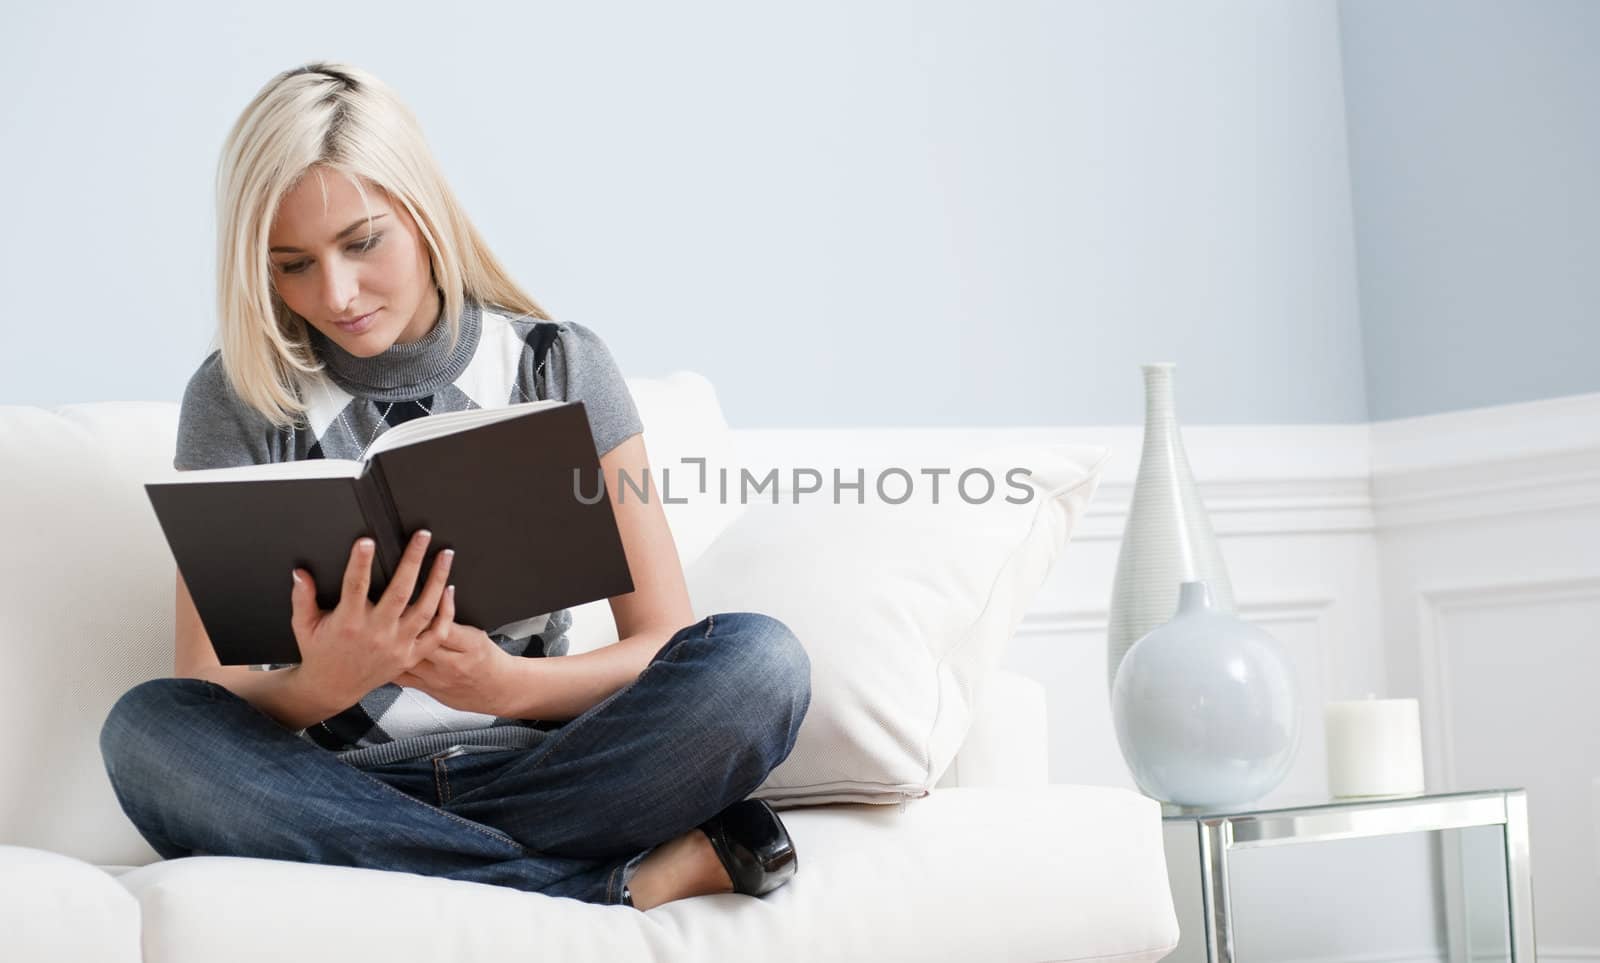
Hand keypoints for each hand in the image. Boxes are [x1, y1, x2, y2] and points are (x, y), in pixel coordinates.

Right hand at [289, 530, 455, 706]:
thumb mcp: (304, 625)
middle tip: (422, 536)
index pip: (355, 586)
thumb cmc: (320, 652)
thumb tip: (299, 572)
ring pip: (424, 610)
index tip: (367, 541)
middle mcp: (376, 633)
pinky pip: (435, 634)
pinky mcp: (410, 655)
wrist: (334, 687)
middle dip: (412, 561)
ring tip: (445, 555)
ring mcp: (397, 645)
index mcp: (348, 623)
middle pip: (400, 592)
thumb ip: (302, 597)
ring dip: (437, 580)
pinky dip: (446, 612)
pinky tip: (449, 591)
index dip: (361, 563)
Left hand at [391, 606, 518, 717]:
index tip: (413, 594)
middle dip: (403, 624)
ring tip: (380, 629)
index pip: (444, 624)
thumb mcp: (477, 635)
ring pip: (407, 659)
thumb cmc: (487, 660)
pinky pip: (401, 677)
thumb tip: (432, 598)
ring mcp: (437, 678)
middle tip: (389, 609)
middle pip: (421, 641)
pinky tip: (380, 655)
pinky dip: (387, 664)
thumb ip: (453, 621)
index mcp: (470, 645)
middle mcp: (452, 663)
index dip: (425, 610)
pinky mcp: (427, 689)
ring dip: (391, 643)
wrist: (497, 690)